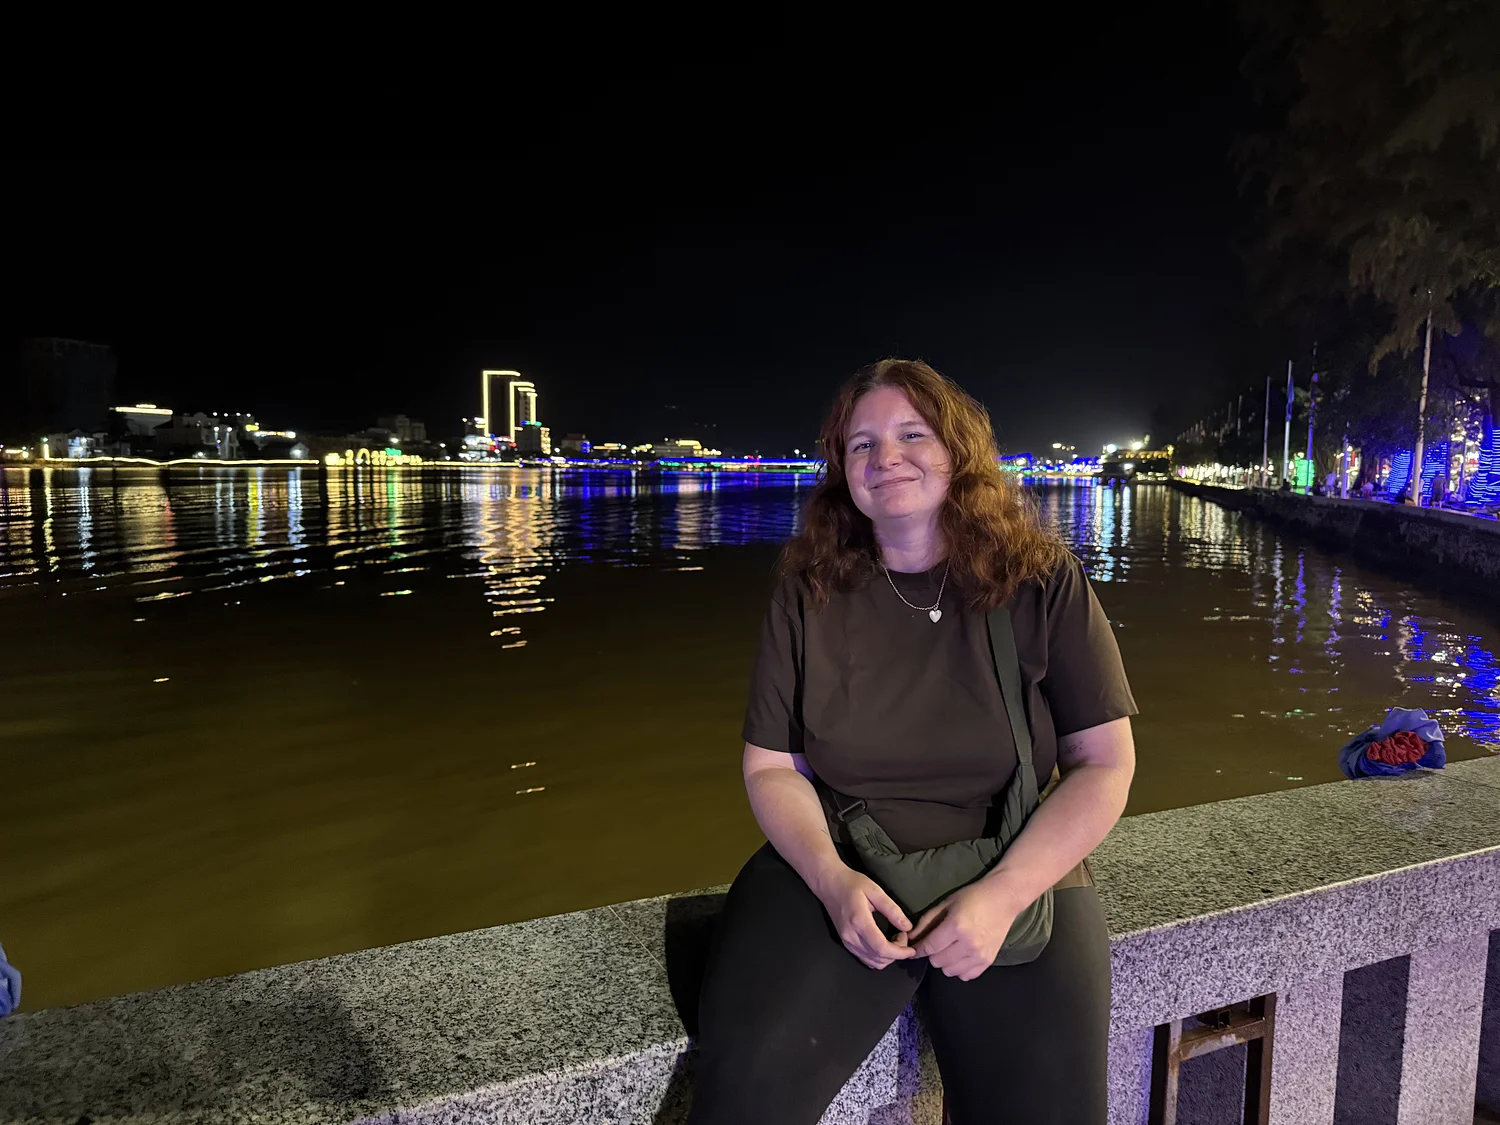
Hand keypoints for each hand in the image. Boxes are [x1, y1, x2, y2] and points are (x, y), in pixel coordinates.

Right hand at [814, 864, 915, 969]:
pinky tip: (883, 943)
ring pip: (872, 962)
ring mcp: (847, 941)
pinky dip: (878, 957)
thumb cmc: (852, 883)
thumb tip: (907, 927)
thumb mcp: (875, 890)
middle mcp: (851, 936)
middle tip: (902, 934)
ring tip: (894, 939)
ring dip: (888, 956)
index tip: (912, 949)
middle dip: (896, 953)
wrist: (828, 884)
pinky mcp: (845, 943)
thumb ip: (892, 909)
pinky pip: (865, 958)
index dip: (900, 953)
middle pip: (879, 959)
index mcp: (860, 922)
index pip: (882, 948)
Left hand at [910, 879, 1024, 980]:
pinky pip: (966, 976)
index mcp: (956, 926)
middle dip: (932, 953)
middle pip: (937, 961)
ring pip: (950, 971)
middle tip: (936, 943)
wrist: (1003, 899)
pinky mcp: (988, 961)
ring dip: (945, 962)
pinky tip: (961, 956)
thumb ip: (926, 922)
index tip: (912, 949)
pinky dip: (960, 969)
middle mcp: (968, 944)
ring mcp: (980, 955)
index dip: (918, 949)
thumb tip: (910, 938)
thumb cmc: (972, 897)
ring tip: (949, 949)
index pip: (930, 946)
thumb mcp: (946, 904)